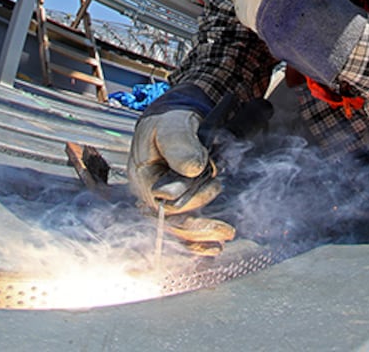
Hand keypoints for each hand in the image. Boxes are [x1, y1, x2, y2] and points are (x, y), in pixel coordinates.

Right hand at [127, 108, 234, 249]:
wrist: (176, 121)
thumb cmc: (170, 121)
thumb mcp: (173, 126)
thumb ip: (180, 144)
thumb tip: (192, 168)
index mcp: (143, 176)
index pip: (164, 202)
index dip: (191, 201)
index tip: (214, 187)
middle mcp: (150, 194)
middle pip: (172, 222)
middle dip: (199, 227)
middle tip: (226, 229)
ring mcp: (163, 202)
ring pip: (179, 228)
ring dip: (201, 236)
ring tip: (224, 236)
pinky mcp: (177, 204)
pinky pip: (184, 228)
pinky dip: (198, 239)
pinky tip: (213, 246)